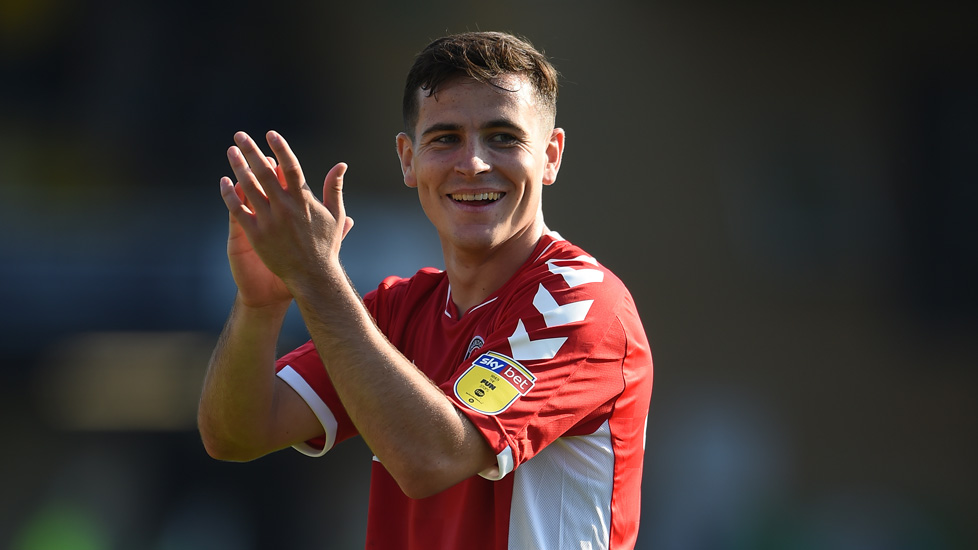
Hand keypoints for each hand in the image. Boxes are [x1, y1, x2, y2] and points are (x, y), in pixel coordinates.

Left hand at [219, 131, 353, 305]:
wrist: (313, 277)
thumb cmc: (326, 246)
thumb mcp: (336, 214)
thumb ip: (334, 188)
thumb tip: (341, 164)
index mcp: (304, 200)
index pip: (290, 167)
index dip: (280, 148)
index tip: (270, 134)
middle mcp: (285, 207)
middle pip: (264, 172)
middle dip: (251, 150)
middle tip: (240, 135)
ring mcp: (269, 221)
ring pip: (249, 187)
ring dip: (238, 166)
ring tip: (231, 151)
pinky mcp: (256, 234)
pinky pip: (238, 209)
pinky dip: (230, 194)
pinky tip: (224, 182)